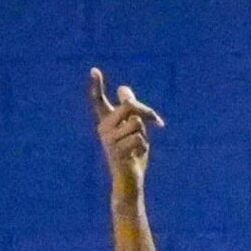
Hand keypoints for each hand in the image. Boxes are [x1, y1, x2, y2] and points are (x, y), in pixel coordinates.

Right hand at [89, 68, 163, 192]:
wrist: (129, 180)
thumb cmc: (133, 155)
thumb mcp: (135, 130)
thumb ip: (132, 112)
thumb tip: (124, 90)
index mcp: (106, 121)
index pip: (99, 100)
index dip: (97, 85)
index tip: (94, 70)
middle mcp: (103, 128)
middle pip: (130, 105)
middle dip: (147, 112)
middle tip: (156, 121)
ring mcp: (108, 139)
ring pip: (137, 123)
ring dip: (144, 135)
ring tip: (136, 147)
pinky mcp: (116, 150)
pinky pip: (139, 138)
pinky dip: (143, 147)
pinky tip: (135, 156)